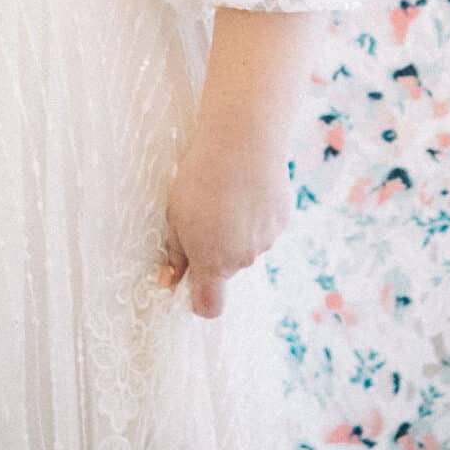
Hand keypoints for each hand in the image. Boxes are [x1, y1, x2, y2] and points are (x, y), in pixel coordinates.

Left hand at [158, 133, 288, 318]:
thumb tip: (167, 282)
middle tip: (206, 214)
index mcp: (211, 263)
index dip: (201, 301)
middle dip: (216, 250)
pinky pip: (265, 227)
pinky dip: (256, 215)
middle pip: (227, 268)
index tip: (193, 283)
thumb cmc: (199, 179)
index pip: (210, 306)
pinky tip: (248, 188)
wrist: (241, 143)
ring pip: (247, 246)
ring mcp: (265, 240)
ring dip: (238, 231)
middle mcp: (241, 259)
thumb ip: (175, 255)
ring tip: (228, 195)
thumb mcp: (175, 217)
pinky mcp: (281, 220)